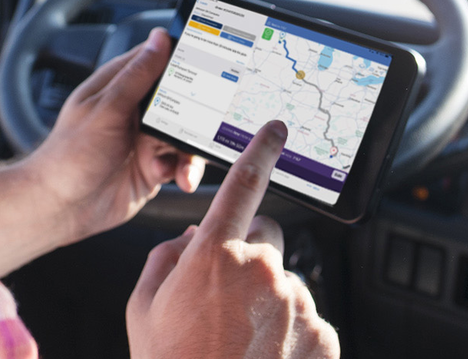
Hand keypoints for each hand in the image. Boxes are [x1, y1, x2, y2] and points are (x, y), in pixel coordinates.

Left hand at [23, 28, 205, 242]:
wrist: (62, 207)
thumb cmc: (70, 155)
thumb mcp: (107, 109)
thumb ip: (137, 76)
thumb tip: (159, 39)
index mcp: (120, 85)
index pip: (159, 61)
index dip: (186, 61)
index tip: (213, 66)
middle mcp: (135, 110)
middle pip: (182, 101)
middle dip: (197, 115)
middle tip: (204, 126)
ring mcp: (145, 139)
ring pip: (186, 135)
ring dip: (190, 150)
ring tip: (184, 165)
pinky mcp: (153, 166)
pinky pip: (181, 163)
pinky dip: (183, 170)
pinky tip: (173, 177)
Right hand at [126, 121, 339, 358]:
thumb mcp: (144, 308)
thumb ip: (167, 258)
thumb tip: (193, 239)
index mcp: (215, 256)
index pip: (243, 185)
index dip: (259, 152)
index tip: (275, 130)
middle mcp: (262, 271)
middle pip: (266, 239)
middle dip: (249, 258)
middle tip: (224, 302)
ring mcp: (298, 304)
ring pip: (285, 285)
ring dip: (268, 305)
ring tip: (239, 345)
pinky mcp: (323, 335)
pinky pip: (307, 320)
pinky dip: (290, 336)